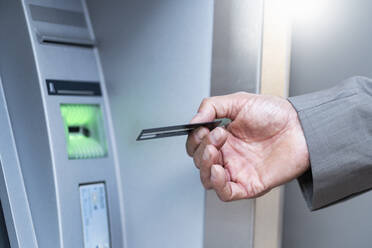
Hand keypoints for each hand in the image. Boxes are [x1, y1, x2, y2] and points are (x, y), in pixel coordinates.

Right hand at [186, 92, 309, 201]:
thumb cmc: (276, 114)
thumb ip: (212, 106)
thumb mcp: (239, 101)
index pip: (197, 145)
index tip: (203, 128)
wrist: (301, 126)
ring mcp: (238, 170)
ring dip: (205, 166)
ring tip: (214, 151)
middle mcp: (229, 154)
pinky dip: (217, 184)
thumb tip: (194, 120)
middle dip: (202, 149)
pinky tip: (218, 170)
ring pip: (208, 179)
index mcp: (223, 137)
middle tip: (217, 135)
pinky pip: (226, 192)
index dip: (195, 139)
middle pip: (200, 161)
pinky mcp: (249, 184)